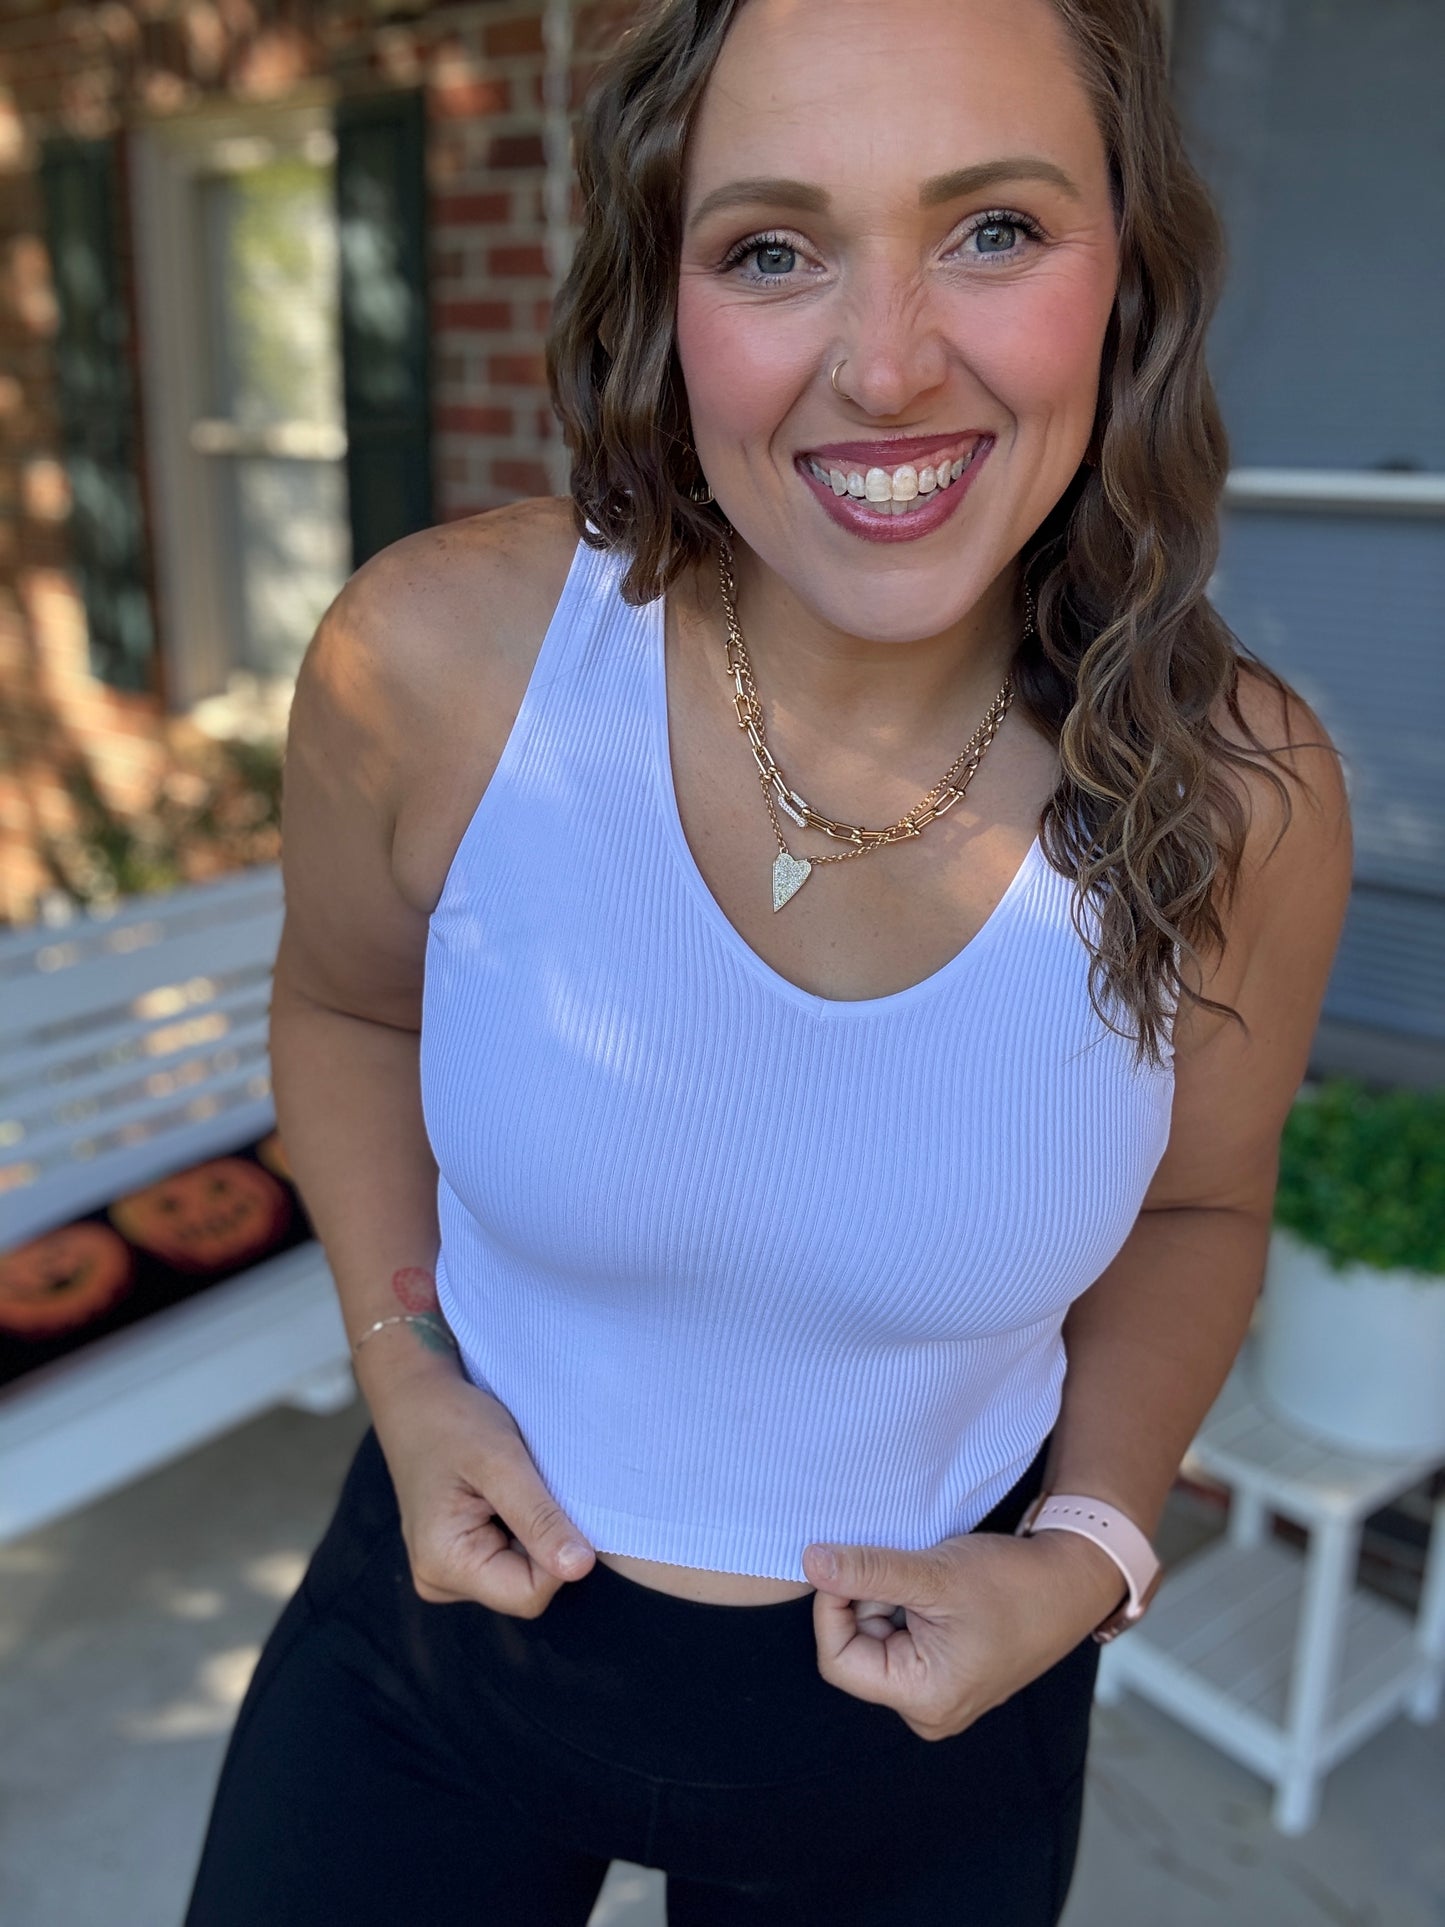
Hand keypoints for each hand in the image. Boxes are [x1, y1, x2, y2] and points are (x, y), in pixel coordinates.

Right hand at [367, 1355, 595, 1617]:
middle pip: (525, 1586)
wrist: (416, 1398)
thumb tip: (580, 1569)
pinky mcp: (459, 1556)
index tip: (551, 1499)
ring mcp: (447, 1571)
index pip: (530, 1594)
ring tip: (514, 1486)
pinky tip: (506, 1494)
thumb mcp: (502, 1462)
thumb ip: (539, 1518)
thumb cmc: (453, 1421)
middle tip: (530, 1486)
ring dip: (533, 1532)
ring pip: (522, 1573)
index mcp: (442, 1565)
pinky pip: (509, 1558)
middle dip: (543, 1540)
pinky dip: (521, 1527)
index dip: (556, 1554)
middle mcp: (439, 1579)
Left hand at [801, 1524, 1126, 1741]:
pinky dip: (905, 1602)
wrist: (1072, 1579)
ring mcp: (936, 1691)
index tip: (845, 1564)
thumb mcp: (934, 1573)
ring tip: (927, 1575)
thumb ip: (868, 1571)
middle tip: (904, 1567)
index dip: (831, 1608)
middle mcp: (926, 1708)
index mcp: (923, 1700)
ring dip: (887, 1597)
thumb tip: (809, 1563)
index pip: (838, 1660)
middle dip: (866, 1600)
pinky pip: (899, 1634)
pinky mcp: (944, 1668)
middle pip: (855, 1648)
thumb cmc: (1014, 1583)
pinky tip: (934, 1585)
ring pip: (875, 1636)